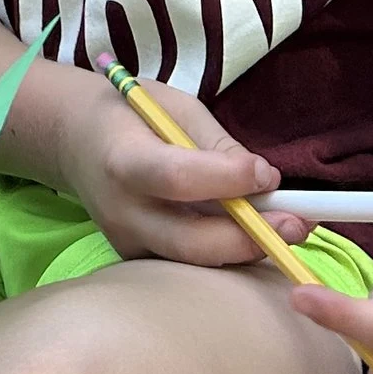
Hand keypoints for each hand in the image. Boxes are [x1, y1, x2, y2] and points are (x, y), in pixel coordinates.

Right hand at [44, 69, 283, 267]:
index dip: (228, 180)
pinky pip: (188, 265)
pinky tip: (253, 237)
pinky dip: (226, 255)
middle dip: (250, 237)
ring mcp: (126, 243)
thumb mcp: (174, 108)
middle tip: (297, 224)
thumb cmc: (131, 114)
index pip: (179, 179)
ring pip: (194, 263)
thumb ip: (217, 144)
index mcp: (123, 160)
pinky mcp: (136, 261)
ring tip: (288, 231)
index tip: (268, 173)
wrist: (75, 140)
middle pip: (191, 241)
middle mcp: (122, 212)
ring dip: (246, 251)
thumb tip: (266, 181)